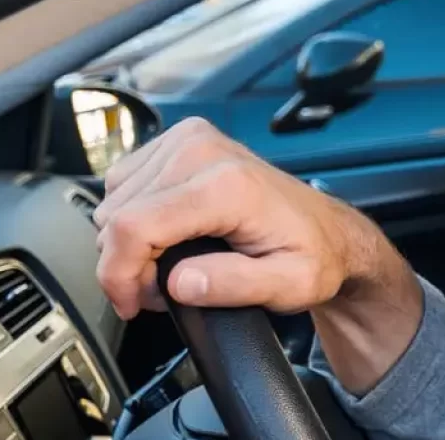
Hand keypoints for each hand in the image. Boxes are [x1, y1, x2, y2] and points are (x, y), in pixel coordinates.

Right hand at [91, 117, 404, 318]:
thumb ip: (234, 287)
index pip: (134, 226)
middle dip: (127, 263)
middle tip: (161, 290)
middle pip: (117, 215)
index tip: (130, 304)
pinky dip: (135, 215)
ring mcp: (190, 140)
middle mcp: (202, 152)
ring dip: (130, 240)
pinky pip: (126, 182)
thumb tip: (178, 283)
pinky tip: (166, 235)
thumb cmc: (313, 255)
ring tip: (169, 263)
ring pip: (115, 199)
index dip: (117, 274)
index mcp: (227, 186)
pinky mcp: (182, 140)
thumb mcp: (289, 286)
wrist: (329, 230)